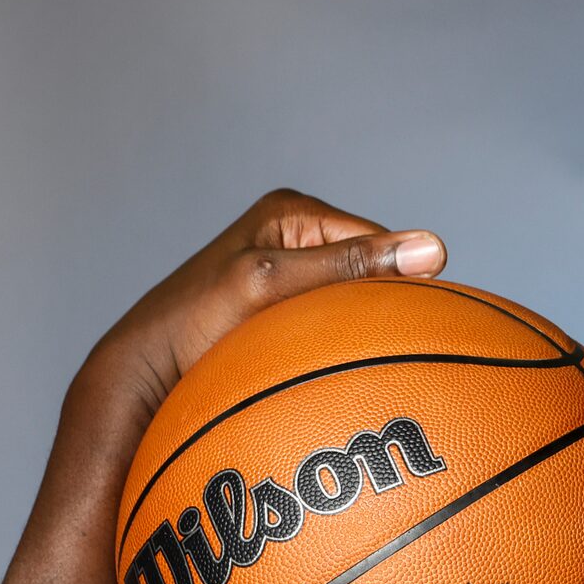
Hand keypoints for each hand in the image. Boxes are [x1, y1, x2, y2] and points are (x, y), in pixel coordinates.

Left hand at [75, 188, 445, 440]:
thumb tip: (436, 248)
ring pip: (356, 302)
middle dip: (383, 308)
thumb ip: (351, 264)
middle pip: (370, 272)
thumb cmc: (197, 322)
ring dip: (366, 331)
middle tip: (390, 350)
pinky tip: (348, 371)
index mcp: (293, 211)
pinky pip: (335, 324)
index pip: (380, 243)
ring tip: (371, 363)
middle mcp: (295, 236)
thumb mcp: (276, 283)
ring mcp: (291, 275)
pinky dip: (346, 346)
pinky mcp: (286, 310)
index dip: (401, 283)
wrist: (148, 371)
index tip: (409, 327)